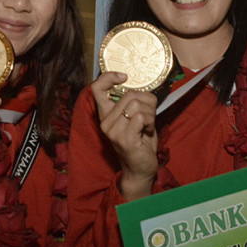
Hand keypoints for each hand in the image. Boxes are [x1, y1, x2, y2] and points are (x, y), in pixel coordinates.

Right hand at [91, 73, 158, 200]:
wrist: (140, 169)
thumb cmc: (139, 142)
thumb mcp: (132, 118)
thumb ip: (131, 102)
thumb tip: (139, 85)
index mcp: (105, 115)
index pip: (96, 88)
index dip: (109, 77)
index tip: (124, 76)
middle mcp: (105, 122)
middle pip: (129, 94)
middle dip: (147, 102)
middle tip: (147, 116)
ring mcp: (113, 131)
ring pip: (137, 105)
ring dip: (150, 114)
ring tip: (146, 126)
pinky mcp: (124, 139)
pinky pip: (141, 117)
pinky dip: (150, 122)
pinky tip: (147, 131)